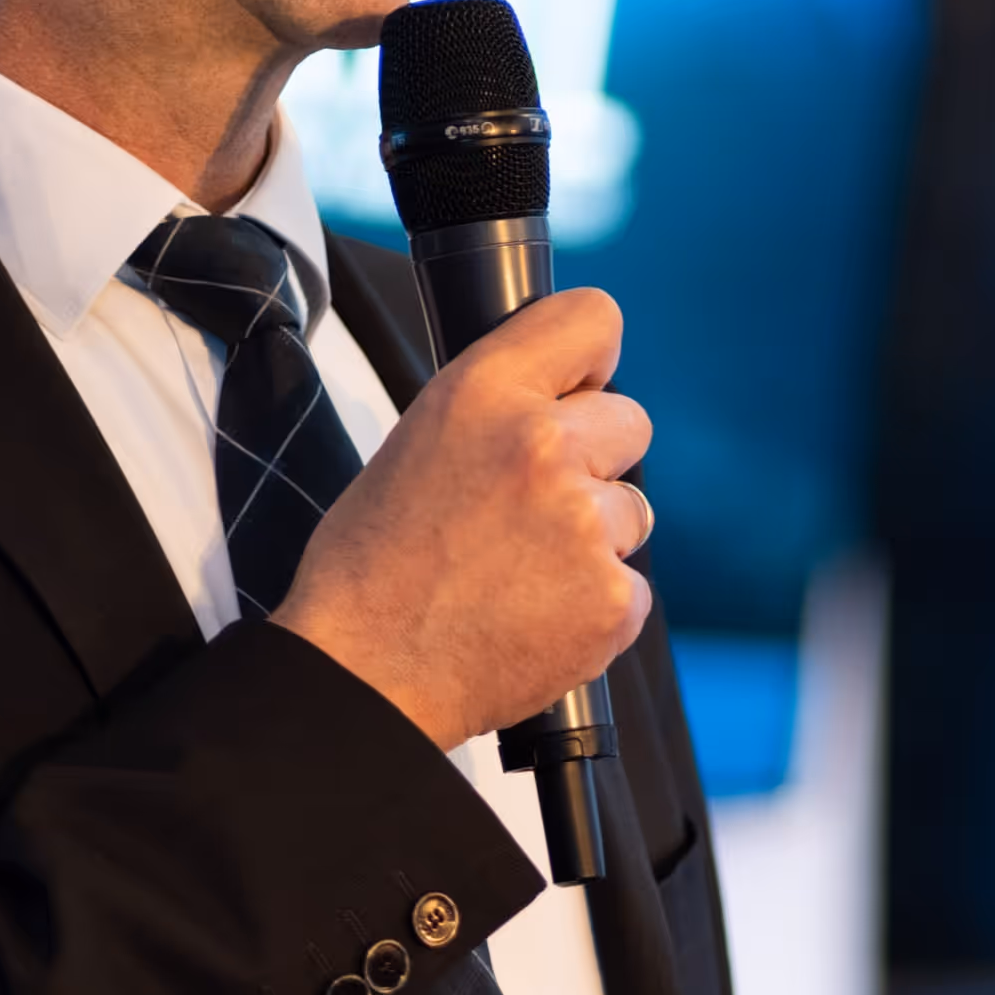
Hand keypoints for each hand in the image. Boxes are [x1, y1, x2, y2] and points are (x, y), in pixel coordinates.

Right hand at [275, 288, 653, 751]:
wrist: (362, 674)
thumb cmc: (372, 565)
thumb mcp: (418, 441)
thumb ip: (499, 411)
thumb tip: (566, 401)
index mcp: (484, 392)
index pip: (593, 319)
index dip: (591, 358)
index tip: (583, 384)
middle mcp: (543, 446)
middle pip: (631, 421)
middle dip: (595, 460)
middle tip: (530, 507)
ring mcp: (585, 525)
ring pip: (632, 511)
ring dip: (593, 537)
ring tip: (518, 572)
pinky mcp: (611, 600)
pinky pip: (629, 586)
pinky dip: (592, 605)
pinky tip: (532, 617)